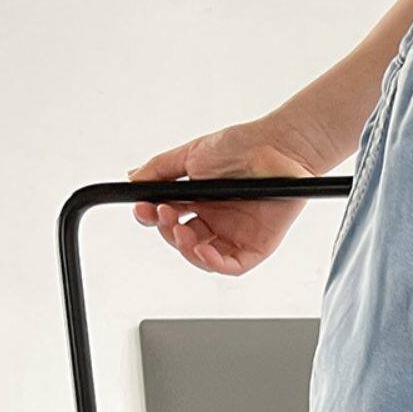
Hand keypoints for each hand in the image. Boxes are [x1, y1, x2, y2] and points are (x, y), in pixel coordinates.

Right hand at [127, 116, 328, 275]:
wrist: (278, 146)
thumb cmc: (242, 146)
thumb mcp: (192, 154)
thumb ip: (161, 169)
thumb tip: (134, 178)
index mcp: (199, 201)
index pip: (168, 219)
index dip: (152, 217)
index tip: (142, 209)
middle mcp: (216, 221)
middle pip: (182, 240)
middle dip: (166, 231)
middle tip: (162, 214)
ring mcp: (235, 235)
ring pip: (203, 257)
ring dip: (185, 249)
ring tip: (179, 230)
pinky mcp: (256, 247)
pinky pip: (231, 266)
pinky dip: (213, 263)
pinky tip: (201, 250)